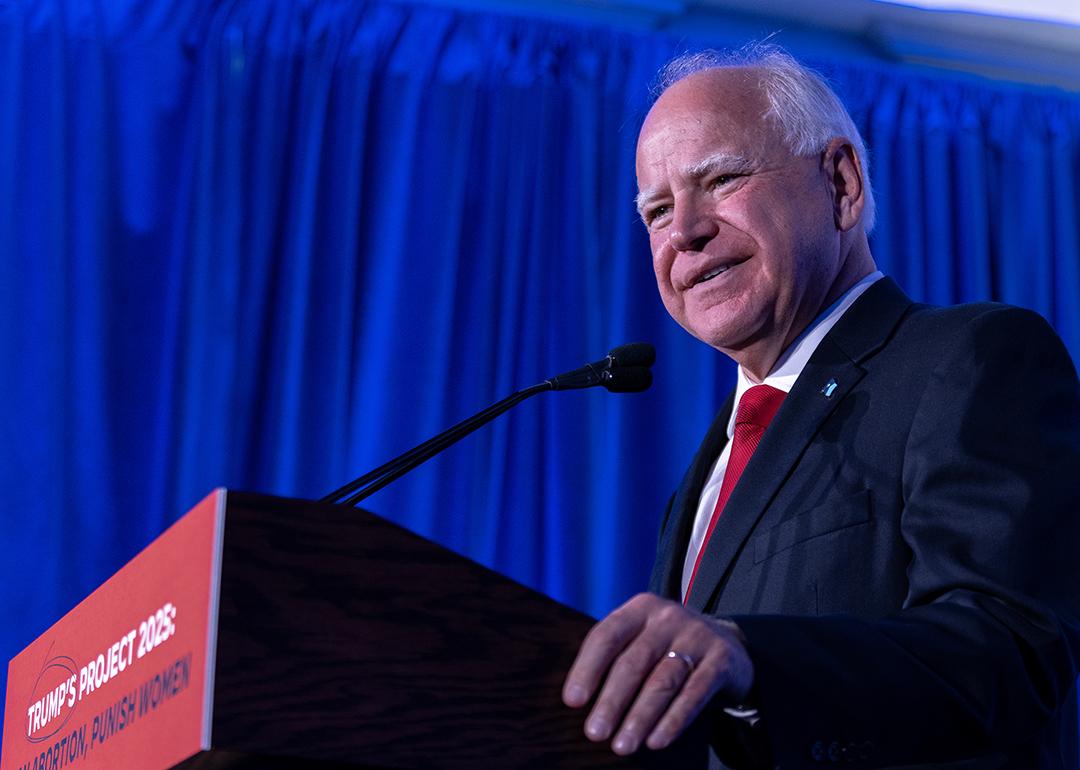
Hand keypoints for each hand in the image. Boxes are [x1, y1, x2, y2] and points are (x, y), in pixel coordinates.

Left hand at [562, 592, 753, 754]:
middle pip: (634, 662)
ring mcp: (697, 636)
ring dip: (640, 717)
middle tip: (595, 732)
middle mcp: (668, 617)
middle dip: (612, 701)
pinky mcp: (721, 660)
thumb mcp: (643, 637)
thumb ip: (616, 656)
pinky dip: (673, 720)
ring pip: (663, 681)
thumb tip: (579, 701)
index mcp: (640, 608)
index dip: (587, 668)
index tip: (572, 701)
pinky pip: (694, 694)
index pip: (607, 635)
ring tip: (622, 745)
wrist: (728, 643)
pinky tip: (656, 741)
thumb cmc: (668, 647)